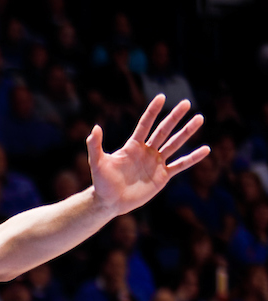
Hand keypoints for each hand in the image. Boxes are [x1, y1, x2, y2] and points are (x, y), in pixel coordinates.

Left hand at [89, 97, 208, 215]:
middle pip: (163, 131)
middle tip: (186, 103)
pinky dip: (192, 158)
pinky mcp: (162, 177)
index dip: (152, 112)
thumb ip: (95, 146)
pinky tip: (206, 149)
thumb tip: (95, 128)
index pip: (145, 125)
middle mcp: (147, 151)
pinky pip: (180, 165)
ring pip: (174, 144)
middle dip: (174, 117)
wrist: (109, 203)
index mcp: (133, 146)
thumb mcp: (97, 163)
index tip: (161, 97)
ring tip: (199, 118)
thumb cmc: (102, 183)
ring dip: (186, 132)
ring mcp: (156, 163)